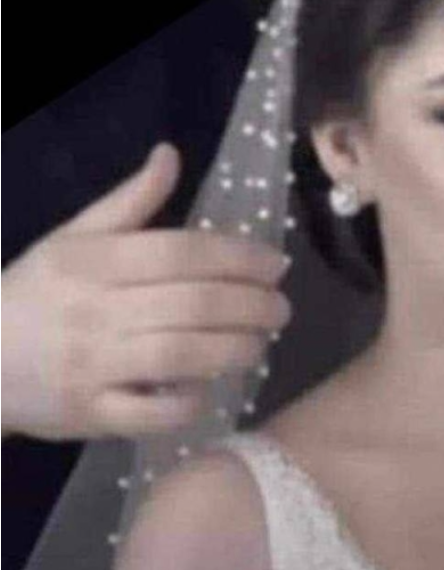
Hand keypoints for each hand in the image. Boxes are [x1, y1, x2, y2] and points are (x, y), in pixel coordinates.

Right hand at [1, 143, 290, 440]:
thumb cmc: (35, 295)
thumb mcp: (73, 239)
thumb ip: (129, 201)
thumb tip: (171, 155)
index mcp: (93, 261)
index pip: (181, 252)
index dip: (239, 257)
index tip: (276, 265)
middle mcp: (95, 311)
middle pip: (193, 303)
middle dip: (252, 305)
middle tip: (282, 309)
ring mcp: (92, 366)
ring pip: (181, 355)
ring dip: (235, 349)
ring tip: (262, 343)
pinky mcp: (91, 414)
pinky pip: (153, 412)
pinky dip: (190, 401)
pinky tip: (212, 386)